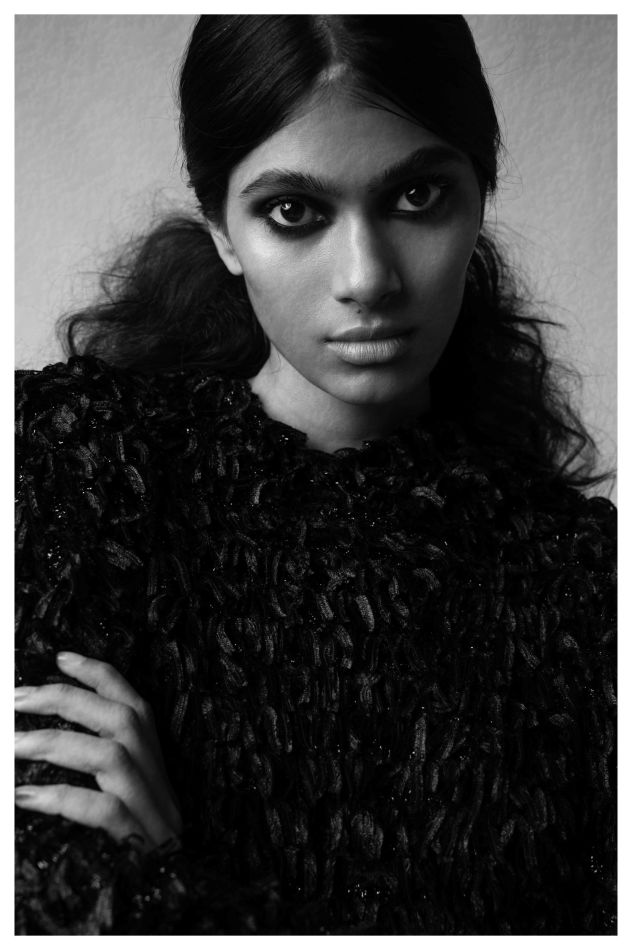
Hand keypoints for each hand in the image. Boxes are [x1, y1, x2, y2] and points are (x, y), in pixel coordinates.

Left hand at [14, 651, 182, 852]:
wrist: (172, 906)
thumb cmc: (139, 853)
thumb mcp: (127, 803)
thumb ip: (98, 770)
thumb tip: (41, 738)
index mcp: (156, 764)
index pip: (134, 704)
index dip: (101, 675)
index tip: (61, 657)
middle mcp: (159, 781)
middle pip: (124, 720)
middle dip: (67, 699)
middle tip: (15, 698)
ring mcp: (152, 813)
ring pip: (113, 757)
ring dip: (55, 742)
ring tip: (9, 744)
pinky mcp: (139, 846)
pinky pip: (102, 812)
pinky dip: (60, 798)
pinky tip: (22, 798)